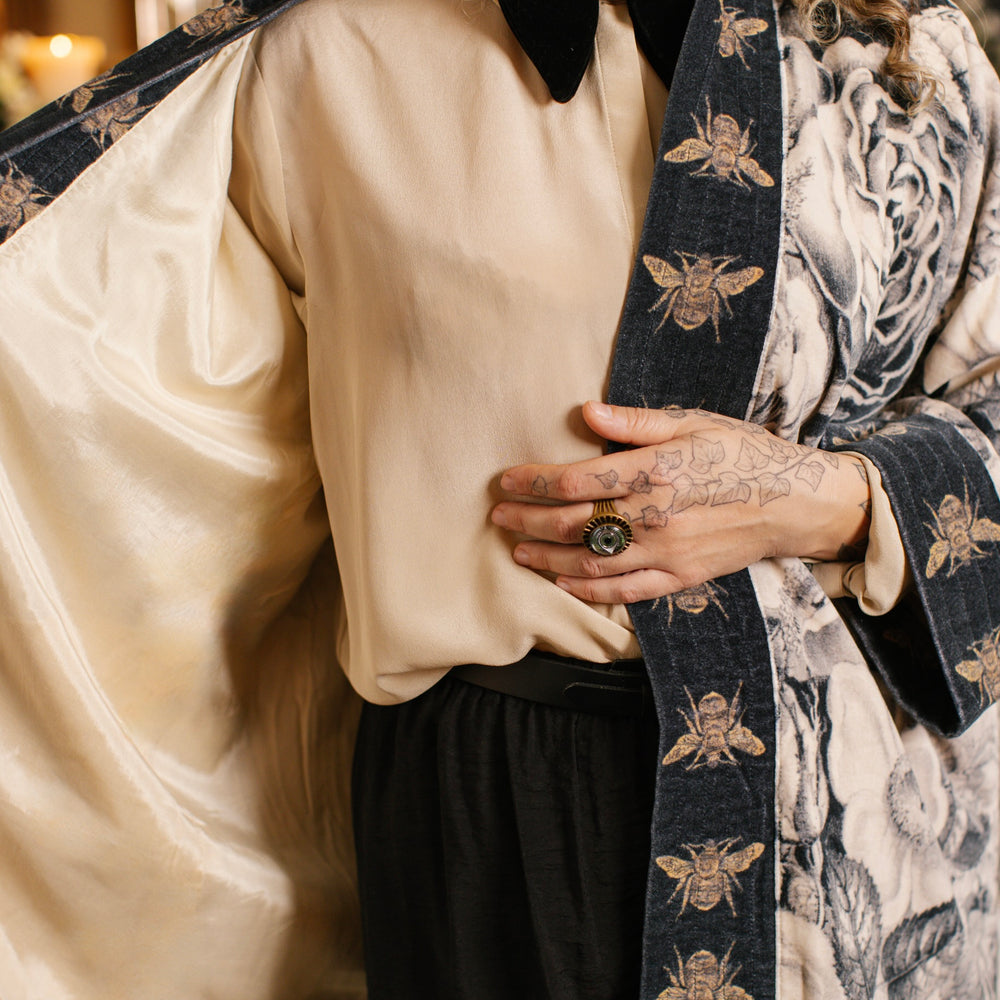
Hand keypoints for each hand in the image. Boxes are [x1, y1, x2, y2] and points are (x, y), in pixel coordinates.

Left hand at [491, 402, 871, 603]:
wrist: (793, 501)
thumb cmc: (740, 453)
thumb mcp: (693, 423)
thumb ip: (635, 422)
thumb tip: (586, 411)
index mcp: (656, 471)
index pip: (578, 481)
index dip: (534, 482)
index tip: (506, 480)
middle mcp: (656, 515)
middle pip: (575, 524)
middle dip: (529, 520)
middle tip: (499, 515)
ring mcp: (667, 552)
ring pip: (592, 563)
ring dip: (548, 558)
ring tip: (518, 550)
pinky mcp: (679, 577)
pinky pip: (625, 591)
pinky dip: (588, 591)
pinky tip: (562, 583)